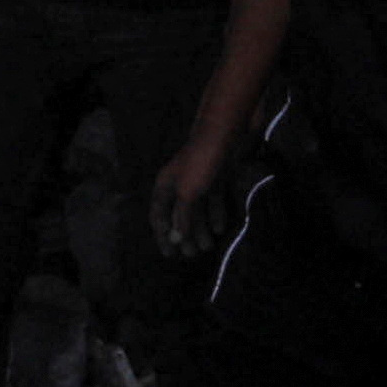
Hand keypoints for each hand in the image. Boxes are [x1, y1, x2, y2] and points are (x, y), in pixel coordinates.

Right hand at [148, 133, 232, 259]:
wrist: (227, 132)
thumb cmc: (203, 162)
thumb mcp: (189, 192)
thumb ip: (181, 216)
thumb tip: (176, 238)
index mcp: (165, 186)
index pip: (158, 216)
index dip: (163, 235)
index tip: (170, 254)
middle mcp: (180, 184)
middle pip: (180, 215)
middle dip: (185, 235)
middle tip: (193, 254)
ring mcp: (200, 180)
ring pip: (198, 209)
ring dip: (202, 228)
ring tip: (208, 246)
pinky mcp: (219, 176)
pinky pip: (214, 200)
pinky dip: (216, 213)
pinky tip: (220, 227)